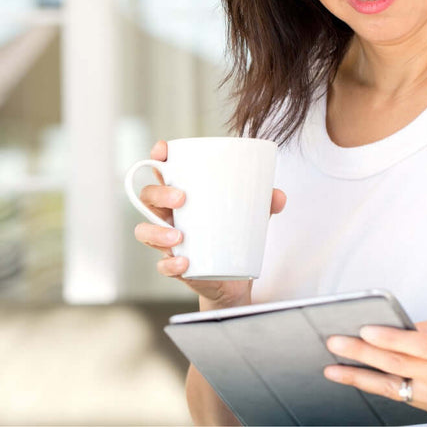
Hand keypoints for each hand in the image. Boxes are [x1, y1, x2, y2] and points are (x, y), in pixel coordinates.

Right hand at [133, 140, 286, 308]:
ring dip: (157, 232)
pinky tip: (185, 263)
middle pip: (149, 197)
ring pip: (145, 231)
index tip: (162, 150)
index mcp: (184, 196)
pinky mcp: (175, 266)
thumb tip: (278, 195)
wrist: (234, 278)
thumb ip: (264, 203)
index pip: (163, 173)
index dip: (157, 159)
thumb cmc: (234, 235)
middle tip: (181, 198)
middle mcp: (170, 216)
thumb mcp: (251, 215)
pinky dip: (171, 264)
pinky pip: (163, 266)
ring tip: (179, 236)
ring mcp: (169, 241)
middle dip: (159, 194)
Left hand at [324, 315, 426, 419]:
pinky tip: (365, 380)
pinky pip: (406, 398)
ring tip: (335, 371)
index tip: (358, 329)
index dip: (381, 338)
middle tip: (333, 346)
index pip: (408, 346)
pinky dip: (384, 388)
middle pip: (395, 366)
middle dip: (360, 356)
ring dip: (362, 379)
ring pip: (394, 388)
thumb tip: (399, 328)